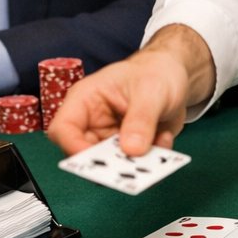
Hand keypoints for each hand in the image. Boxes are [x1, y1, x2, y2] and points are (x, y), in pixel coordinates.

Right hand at [47, 29, 207, 155]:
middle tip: (134, 164)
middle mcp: (92, 122)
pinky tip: (164, 136)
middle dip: (110, 163)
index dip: (73, 148)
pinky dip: (152, 157)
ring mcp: (110, 138)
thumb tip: (132, 149)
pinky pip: (136, 164)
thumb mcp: (151, 91)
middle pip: (85, 154)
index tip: (98, 162)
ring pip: (113, 164)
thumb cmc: (155, 72)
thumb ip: (141, 119)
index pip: (63, 129)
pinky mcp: (128, 148)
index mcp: (85, 100)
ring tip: (158, 142)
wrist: (174, 75)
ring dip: (137, 161)